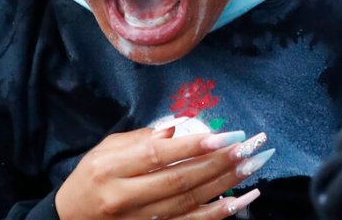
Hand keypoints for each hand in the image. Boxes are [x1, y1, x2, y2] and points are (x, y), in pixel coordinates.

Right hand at [55, 126, 271, 218]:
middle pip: (179, 180)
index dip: (192, 146)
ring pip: (188, 203)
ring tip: (250, 167)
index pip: (158, 155)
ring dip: (224, 185)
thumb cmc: (91, 177)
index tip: (223, 134)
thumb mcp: (106, 149)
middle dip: (218, 163)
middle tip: (247, 147)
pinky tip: (239, 201)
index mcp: (111, 168)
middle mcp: (124, 196)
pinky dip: (216, 214)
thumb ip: (141, 139)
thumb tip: (179, 130)